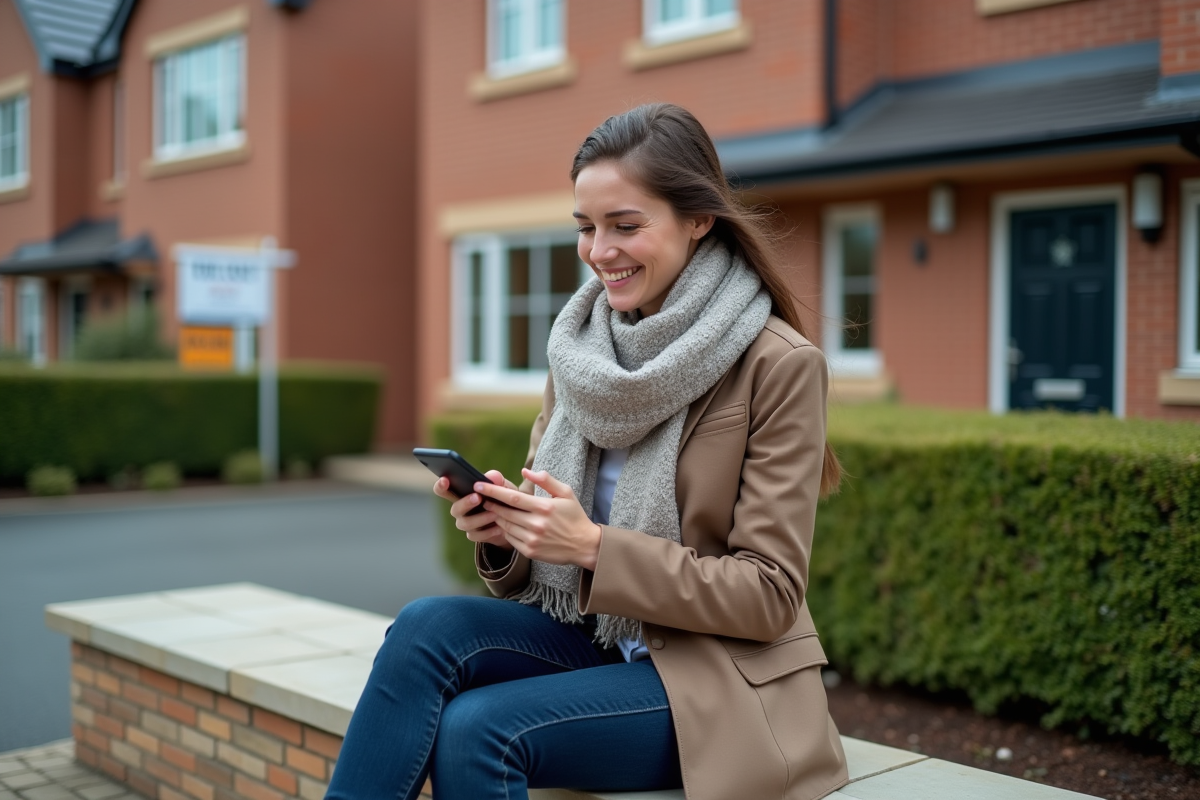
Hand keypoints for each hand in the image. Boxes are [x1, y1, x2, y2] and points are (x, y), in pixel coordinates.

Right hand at [433, 470, 514, 549]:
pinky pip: (476, 535)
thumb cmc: (504, 499)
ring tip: (495, 514)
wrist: (513, 520)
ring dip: (481, 518)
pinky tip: (499, 527)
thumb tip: (491, 476)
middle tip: (478, 497)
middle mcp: (460, 510)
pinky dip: (489, 531)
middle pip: (455, 509)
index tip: (445, 480)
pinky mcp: (474, 535)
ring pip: (465, 523)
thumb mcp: (503, 487)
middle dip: (465, 503)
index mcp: (462, 494)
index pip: (444, 490)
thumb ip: (497, 480)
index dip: (441, 486)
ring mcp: (466, 523)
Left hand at [476, 469, 601, 569]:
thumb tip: (525, 471)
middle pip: (504, 512)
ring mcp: (532, 539)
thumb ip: (545, 480)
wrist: (584, 545)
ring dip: (496, 517)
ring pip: (505, 526)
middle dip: (490, 504)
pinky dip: (505, 530)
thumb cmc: (574, 516)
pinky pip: (510, 539)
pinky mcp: (530, 551)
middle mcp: (537, 524)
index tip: (479, 485)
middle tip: (481, 497)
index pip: (512, 497)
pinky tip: (505, 524)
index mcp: (544, 507)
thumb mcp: (566, 493)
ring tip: (492, 509)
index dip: (493, 491)